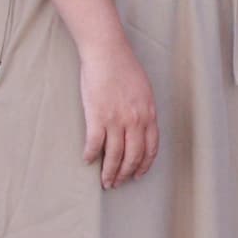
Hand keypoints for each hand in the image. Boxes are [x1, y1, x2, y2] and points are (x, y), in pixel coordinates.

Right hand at [78, 35, 158, 189]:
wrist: (108, 53)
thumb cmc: (125, 68)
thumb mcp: (144, 91)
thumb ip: (144, 111)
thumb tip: (141, 128)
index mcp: (149, 114)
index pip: (150, 148)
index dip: (144, 165)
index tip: (138, 175)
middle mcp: (135, 120)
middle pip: (133, 156)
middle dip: (125, 174)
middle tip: (118, 183)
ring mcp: (116, 120)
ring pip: (114, 156)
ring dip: (109, 172)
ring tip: (105, 181)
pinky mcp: (97, 117)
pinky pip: (94, 144)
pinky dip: (90, 155)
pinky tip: (87, 160)